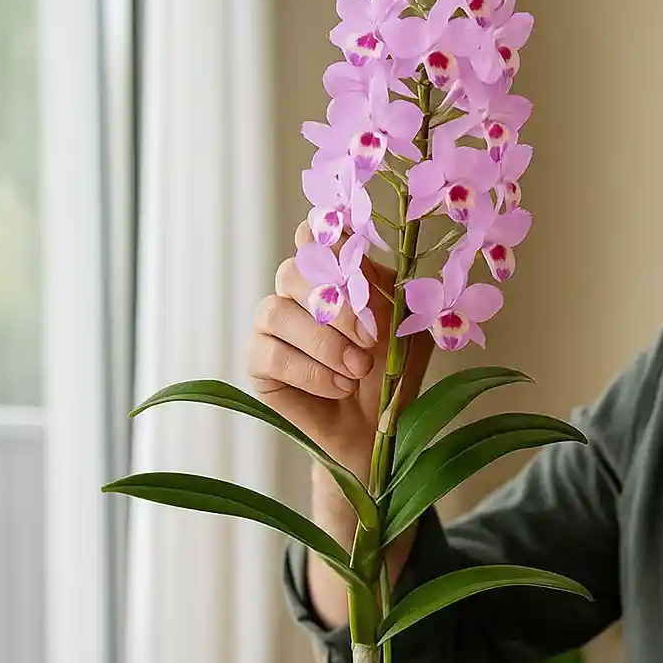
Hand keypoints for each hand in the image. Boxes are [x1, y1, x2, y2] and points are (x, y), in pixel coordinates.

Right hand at [246, 221, 430, 480]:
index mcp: (334, 272)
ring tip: (358, 369)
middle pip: (293, 270)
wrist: (379, 426)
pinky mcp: (258, 360)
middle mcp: (297, 290)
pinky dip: (312, 372)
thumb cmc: (393, 371)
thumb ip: (385, 294)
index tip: (355, 263)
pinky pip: (270, 353)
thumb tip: (362, 266)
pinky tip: (340, 386)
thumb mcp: (404, 330)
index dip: (329, 242)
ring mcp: (273, 323)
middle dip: (337, 306)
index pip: (317, 236)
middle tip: (370, 340)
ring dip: (325, 344)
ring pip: (277, 312)